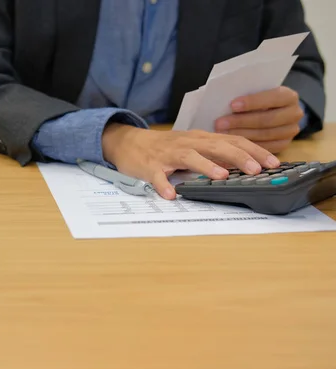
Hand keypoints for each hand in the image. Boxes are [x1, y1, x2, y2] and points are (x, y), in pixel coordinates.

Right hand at [101, 124, 280, 199]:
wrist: (129, 143)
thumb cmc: (165, 148)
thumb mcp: (193, 146)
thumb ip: (216, 154)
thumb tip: (244, 165)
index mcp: (200, 139)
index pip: (232, 141)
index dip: (254, 150)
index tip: (273, 162)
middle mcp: (187, 143)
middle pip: (216, 146)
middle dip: (238, 157)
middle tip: (256, 169)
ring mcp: (168, 154)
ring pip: (189, 157)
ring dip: (206, 166)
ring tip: (221, 177)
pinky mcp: (150, 166)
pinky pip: (157, 176)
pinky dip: (164, 184)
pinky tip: (171, 194)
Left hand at [214, 86, 303, 153]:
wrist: (272, 111)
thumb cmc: (257, 99)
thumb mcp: (255, 92)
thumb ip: (246, 94)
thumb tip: (225, 99)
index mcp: (289, 96)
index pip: (272, 98)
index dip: (252, 102)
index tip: (232, 105)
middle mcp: (294, 114)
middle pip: (267, 119)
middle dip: (241, 121)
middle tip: (220, 123)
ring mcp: (290, 131)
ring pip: (264, 135)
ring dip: (240, 135)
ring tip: (221, 133)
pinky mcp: (283, 145)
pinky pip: (264, 147)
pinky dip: (246, 146)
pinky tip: (230, 143)